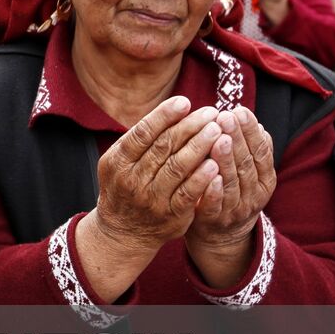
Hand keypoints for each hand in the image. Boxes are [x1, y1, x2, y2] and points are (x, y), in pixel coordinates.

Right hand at [93, 97, 224, 255]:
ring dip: (200, 147)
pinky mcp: (170, 216)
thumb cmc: (125, 187)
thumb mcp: (120, 163)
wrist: (123, 232)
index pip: (142, 133)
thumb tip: (172, 111)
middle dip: (189, 127)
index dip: (164, 115)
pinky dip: (202, 177)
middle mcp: (131, 180)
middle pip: (163, 147)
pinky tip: (216, 163)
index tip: (184, 101)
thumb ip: (139, 140)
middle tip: (210, 113)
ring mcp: (150, 199)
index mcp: (117, 162)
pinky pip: (189, 193)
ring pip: (178, 167)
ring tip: (217, 131)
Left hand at [185, 108, 274, 285]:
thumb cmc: (231, 192)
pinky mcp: (215, 220)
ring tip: (219, 138)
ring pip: (232, 181)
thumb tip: (254, 122)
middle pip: (246, 164)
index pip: (261, 152)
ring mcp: (235, 209)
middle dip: (238, 139)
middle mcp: (253, 195)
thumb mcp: (248, 172)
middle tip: (226, 116)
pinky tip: (209, 172)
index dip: (251, 132)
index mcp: (264, 180)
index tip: (240, 110)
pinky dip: (214, 189)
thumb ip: (250, 150)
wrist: (221, 236)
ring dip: (226, 159)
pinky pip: (215, 204)